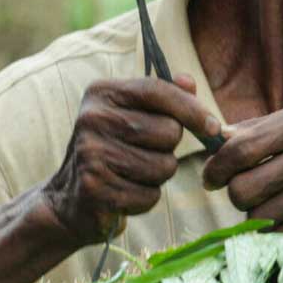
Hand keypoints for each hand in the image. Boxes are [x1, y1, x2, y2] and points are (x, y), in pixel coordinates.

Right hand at [41, 75, 219, 248]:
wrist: (69, 199)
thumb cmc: (112, 151)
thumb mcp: (131, 115)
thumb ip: (163, 97)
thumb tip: (189, 82)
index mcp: (102, 93)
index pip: (157, 90)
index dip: (192, 109)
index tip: (214, 127)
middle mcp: (92, 119)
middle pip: (168, 132)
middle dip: (168, 149)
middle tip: (145, 154)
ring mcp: (90, 153)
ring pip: (163, 167)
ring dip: (158, 177)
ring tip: (132, 175)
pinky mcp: (94, 188)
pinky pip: (149, 196)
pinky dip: (144, 200)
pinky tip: (124, 194)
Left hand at [200, 105, 282, 243]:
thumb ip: (263, 128)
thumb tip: (214, 136)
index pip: (238, 148)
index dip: (217, 168)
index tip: (213, 177)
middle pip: (242, 188)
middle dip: (238, 196)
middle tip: (250, 193)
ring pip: (259, 215)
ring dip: (259, 216)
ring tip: (276, 204)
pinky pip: (281, 234)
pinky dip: (277, 231)